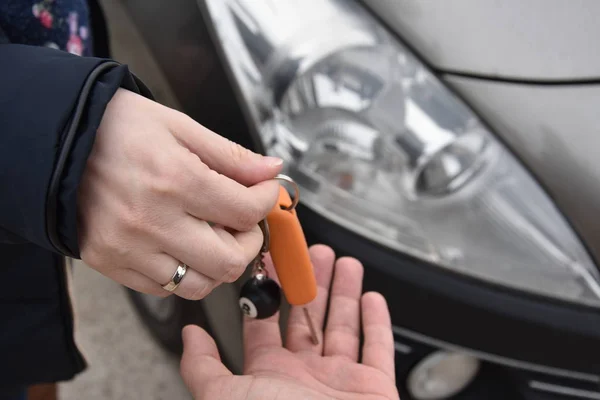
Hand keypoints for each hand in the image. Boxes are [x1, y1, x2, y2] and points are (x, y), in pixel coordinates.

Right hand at [78, 89, 282, 299]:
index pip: (245, 211)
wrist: (57, 142)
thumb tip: (271, 171)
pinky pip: (164, 290)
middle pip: (230, 261)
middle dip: (250, 241)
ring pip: (199, 285)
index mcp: (174, 179)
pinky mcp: (110, 264)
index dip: (266, 201)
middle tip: (243, 221)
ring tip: (213, 236)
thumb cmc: (117, 128)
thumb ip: (230, 156)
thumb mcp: (178, 126)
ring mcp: (129, 248)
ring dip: (218, 264)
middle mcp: (152, 221)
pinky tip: (181, 245)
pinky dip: (184, 272)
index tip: (264, 192)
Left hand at [180, 245, 398, 399]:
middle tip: (314, 252)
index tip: (274, 262)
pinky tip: (372, 297)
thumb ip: (204, 367)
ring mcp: (341, 382)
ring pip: (343, 326)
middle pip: (308, 317)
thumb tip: (189, 334)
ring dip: (344, 292)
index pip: (268, 324)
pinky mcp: (374, 389)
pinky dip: (377, 321)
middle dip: (312, 282)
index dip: (270, 291)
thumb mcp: (228, 396)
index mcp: (271, 375)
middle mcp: (305, 376)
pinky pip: (378, 348)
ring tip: (344, 263)